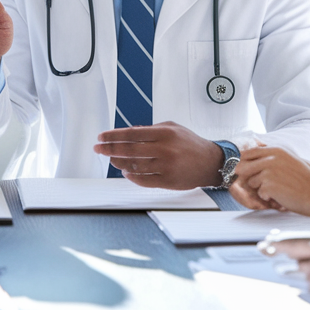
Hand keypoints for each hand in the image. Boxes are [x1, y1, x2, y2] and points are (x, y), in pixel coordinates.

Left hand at [93, 122, 224, 188]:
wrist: (211, 162)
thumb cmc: (190, 143)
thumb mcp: (172, 128)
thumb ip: (150, 130)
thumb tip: (128, 133)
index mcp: (164, 133)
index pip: (131, 134)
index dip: (113, 136)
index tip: (101, 137)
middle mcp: (165, 149)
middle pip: (129, 150)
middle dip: (109, 149)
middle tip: (98, 148)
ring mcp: (166, 166)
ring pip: (134, 166)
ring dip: (119, 163)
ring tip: (111, 160)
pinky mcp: (168, 181)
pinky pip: (144, 180)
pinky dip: (132, 176)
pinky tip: (126, 171)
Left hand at [231, 146, 309, 215]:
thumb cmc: (305, 180)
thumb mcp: (289, 160)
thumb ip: (272, 156)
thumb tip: (254, 149)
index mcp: (276, 150)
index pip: (248, 153)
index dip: (245, 163)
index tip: (250, 172)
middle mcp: (270, 158)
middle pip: (244, 168)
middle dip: (251, 177)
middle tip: (266, 184)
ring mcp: (268, 171)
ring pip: (251, 182)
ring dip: (261, 189)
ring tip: (279, 189)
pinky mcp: (268, 185)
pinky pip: (260, 194)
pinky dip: (268, 198)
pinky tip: (282, 196)